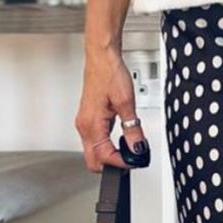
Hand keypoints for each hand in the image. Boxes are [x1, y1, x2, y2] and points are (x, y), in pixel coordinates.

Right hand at [75, 49, 148, 172]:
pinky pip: (95, 140)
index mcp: (91, 124)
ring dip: (110, 155)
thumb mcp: (127, 103)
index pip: (103, 156)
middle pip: (93, 160)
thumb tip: (138, 147)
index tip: (134, 161)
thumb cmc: (109, 73)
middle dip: (111, 164)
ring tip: (128, 149)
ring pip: (93, 151)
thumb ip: (132, 129)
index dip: (121, 163)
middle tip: (131, 159)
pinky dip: (107, 145)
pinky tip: (119, 138)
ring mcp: (85, 123)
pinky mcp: (88, 119)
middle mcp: (84, 126)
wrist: (102, 58)